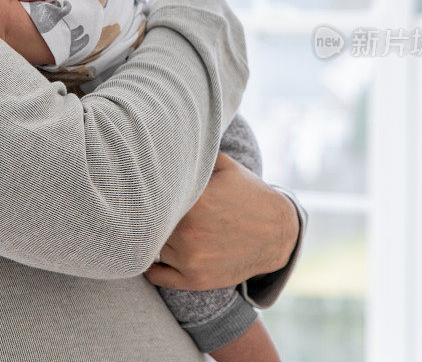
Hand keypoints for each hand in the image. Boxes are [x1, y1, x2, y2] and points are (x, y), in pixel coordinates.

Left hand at [143, 152, 298, 290]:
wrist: (278, 233)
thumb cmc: (249, 194)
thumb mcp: (224, 166)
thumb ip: (194, 156)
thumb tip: (165, 141)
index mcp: (195, 202)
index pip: (152, 197)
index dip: (145, 192)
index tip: (143, 187)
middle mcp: (189, 233)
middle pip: (149, 222)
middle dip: (147, 214)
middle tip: (144, 205)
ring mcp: (191, 260)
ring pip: (153, 246)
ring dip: (153, 236)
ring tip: (158, 224)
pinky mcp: (195, 280)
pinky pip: (158, 276)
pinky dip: (152, 266)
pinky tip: (155, 251)